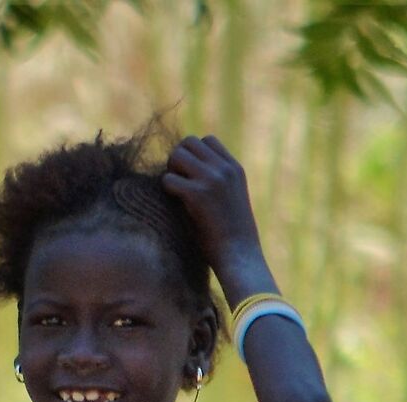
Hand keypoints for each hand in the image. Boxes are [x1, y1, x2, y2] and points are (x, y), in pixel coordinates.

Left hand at [160, 135, 264, 275]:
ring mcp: (211, 179)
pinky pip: (169, 179)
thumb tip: (189, 173)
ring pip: (177, 155)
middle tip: (179, 181)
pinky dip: (167, 189)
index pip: (208, 140)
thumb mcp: (232, 200)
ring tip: (176, 192)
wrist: (239, 255)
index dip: (194, 154)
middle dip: (179, 159)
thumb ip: (218, 182)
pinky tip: (174, 203)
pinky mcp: (197, 195)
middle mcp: (224, 169)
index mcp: (235, 169)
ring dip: (171, 171)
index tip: (191, 174)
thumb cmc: (233, 236)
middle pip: (190, 142)